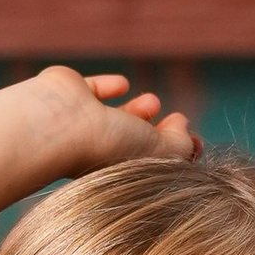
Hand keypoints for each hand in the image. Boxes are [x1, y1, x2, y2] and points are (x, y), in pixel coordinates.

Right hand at [28, 66, 199, 182]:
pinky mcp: (66, 93)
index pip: (148, 163)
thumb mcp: (160, 152)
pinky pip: (91, 89)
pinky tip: (122, 85)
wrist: (58, 123)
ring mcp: (79, 121)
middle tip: (175, 121)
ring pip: (112, 116)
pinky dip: (108, 87)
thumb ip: (182, 145)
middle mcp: (96, 148)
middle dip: (155, 131)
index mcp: (115, 169)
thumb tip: (190, 134)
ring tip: (153, 103)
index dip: (173, 152)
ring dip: (137, 109)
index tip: (196, 143)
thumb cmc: (106, 145)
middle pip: (131, 141)